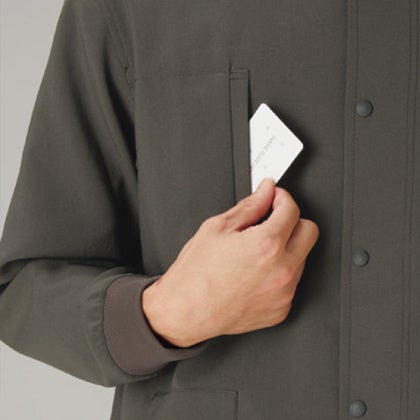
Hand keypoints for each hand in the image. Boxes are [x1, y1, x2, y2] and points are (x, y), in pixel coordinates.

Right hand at [142, 177, 319, 346]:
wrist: (185, 311)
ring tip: (256, 253)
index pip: (292, 210)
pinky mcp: (281, 309)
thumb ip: (249, 206)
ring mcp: (284, 293)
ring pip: (302, 257)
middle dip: (293, 221)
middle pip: (309, 231)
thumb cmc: (196, 275)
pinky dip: (279, 273)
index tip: (275, 199)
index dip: (282, 198)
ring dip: (286, 248)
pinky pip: (291, 282)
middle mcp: (282, 270)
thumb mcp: (217, 228)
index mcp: (267, 245)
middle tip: (272, 221)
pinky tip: (256, 273)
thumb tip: (265, 192)